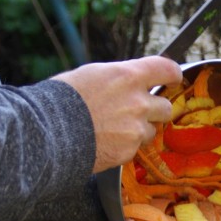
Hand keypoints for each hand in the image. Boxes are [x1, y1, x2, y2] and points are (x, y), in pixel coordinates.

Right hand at [53, 56, 181, 172]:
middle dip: (155, 110)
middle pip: (166, 106)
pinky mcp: (128, 151)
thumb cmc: (62, 99)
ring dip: (139, 130)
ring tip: (114, 129)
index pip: (167, 70)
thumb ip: (120, 79)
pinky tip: (104, 142)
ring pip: (152, 130)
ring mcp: (135, 129)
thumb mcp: (92, 75)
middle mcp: (138, 102)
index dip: (173, 75)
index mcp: (128, 76)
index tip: (172, 80)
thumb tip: (131, 82)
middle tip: (139, 112)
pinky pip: (135, 148)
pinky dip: (124, 147)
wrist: (48, 133)